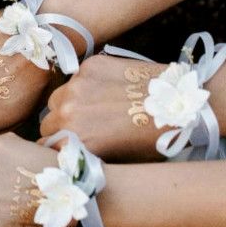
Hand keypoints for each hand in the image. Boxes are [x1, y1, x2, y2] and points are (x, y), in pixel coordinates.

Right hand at [40, 54, 167, 161]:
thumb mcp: (116, 160)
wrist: (181, 104)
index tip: (69, 147)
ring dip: (70, 104)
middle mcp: (68, 111)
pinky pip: (75, 79)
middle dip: (61, 126)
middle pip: (47, 121)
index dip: (58, 147)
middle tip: (85, 129)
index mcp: (74, 140)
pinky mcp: (89, 66)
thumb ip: (84, 155)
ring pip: (58, 98)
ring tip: (97, 109)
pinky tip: (109, 91)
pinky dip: (86, 86)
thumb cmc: (153, 139)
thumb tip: (67, 155)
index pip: (44, 145)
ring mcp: (77, 85)